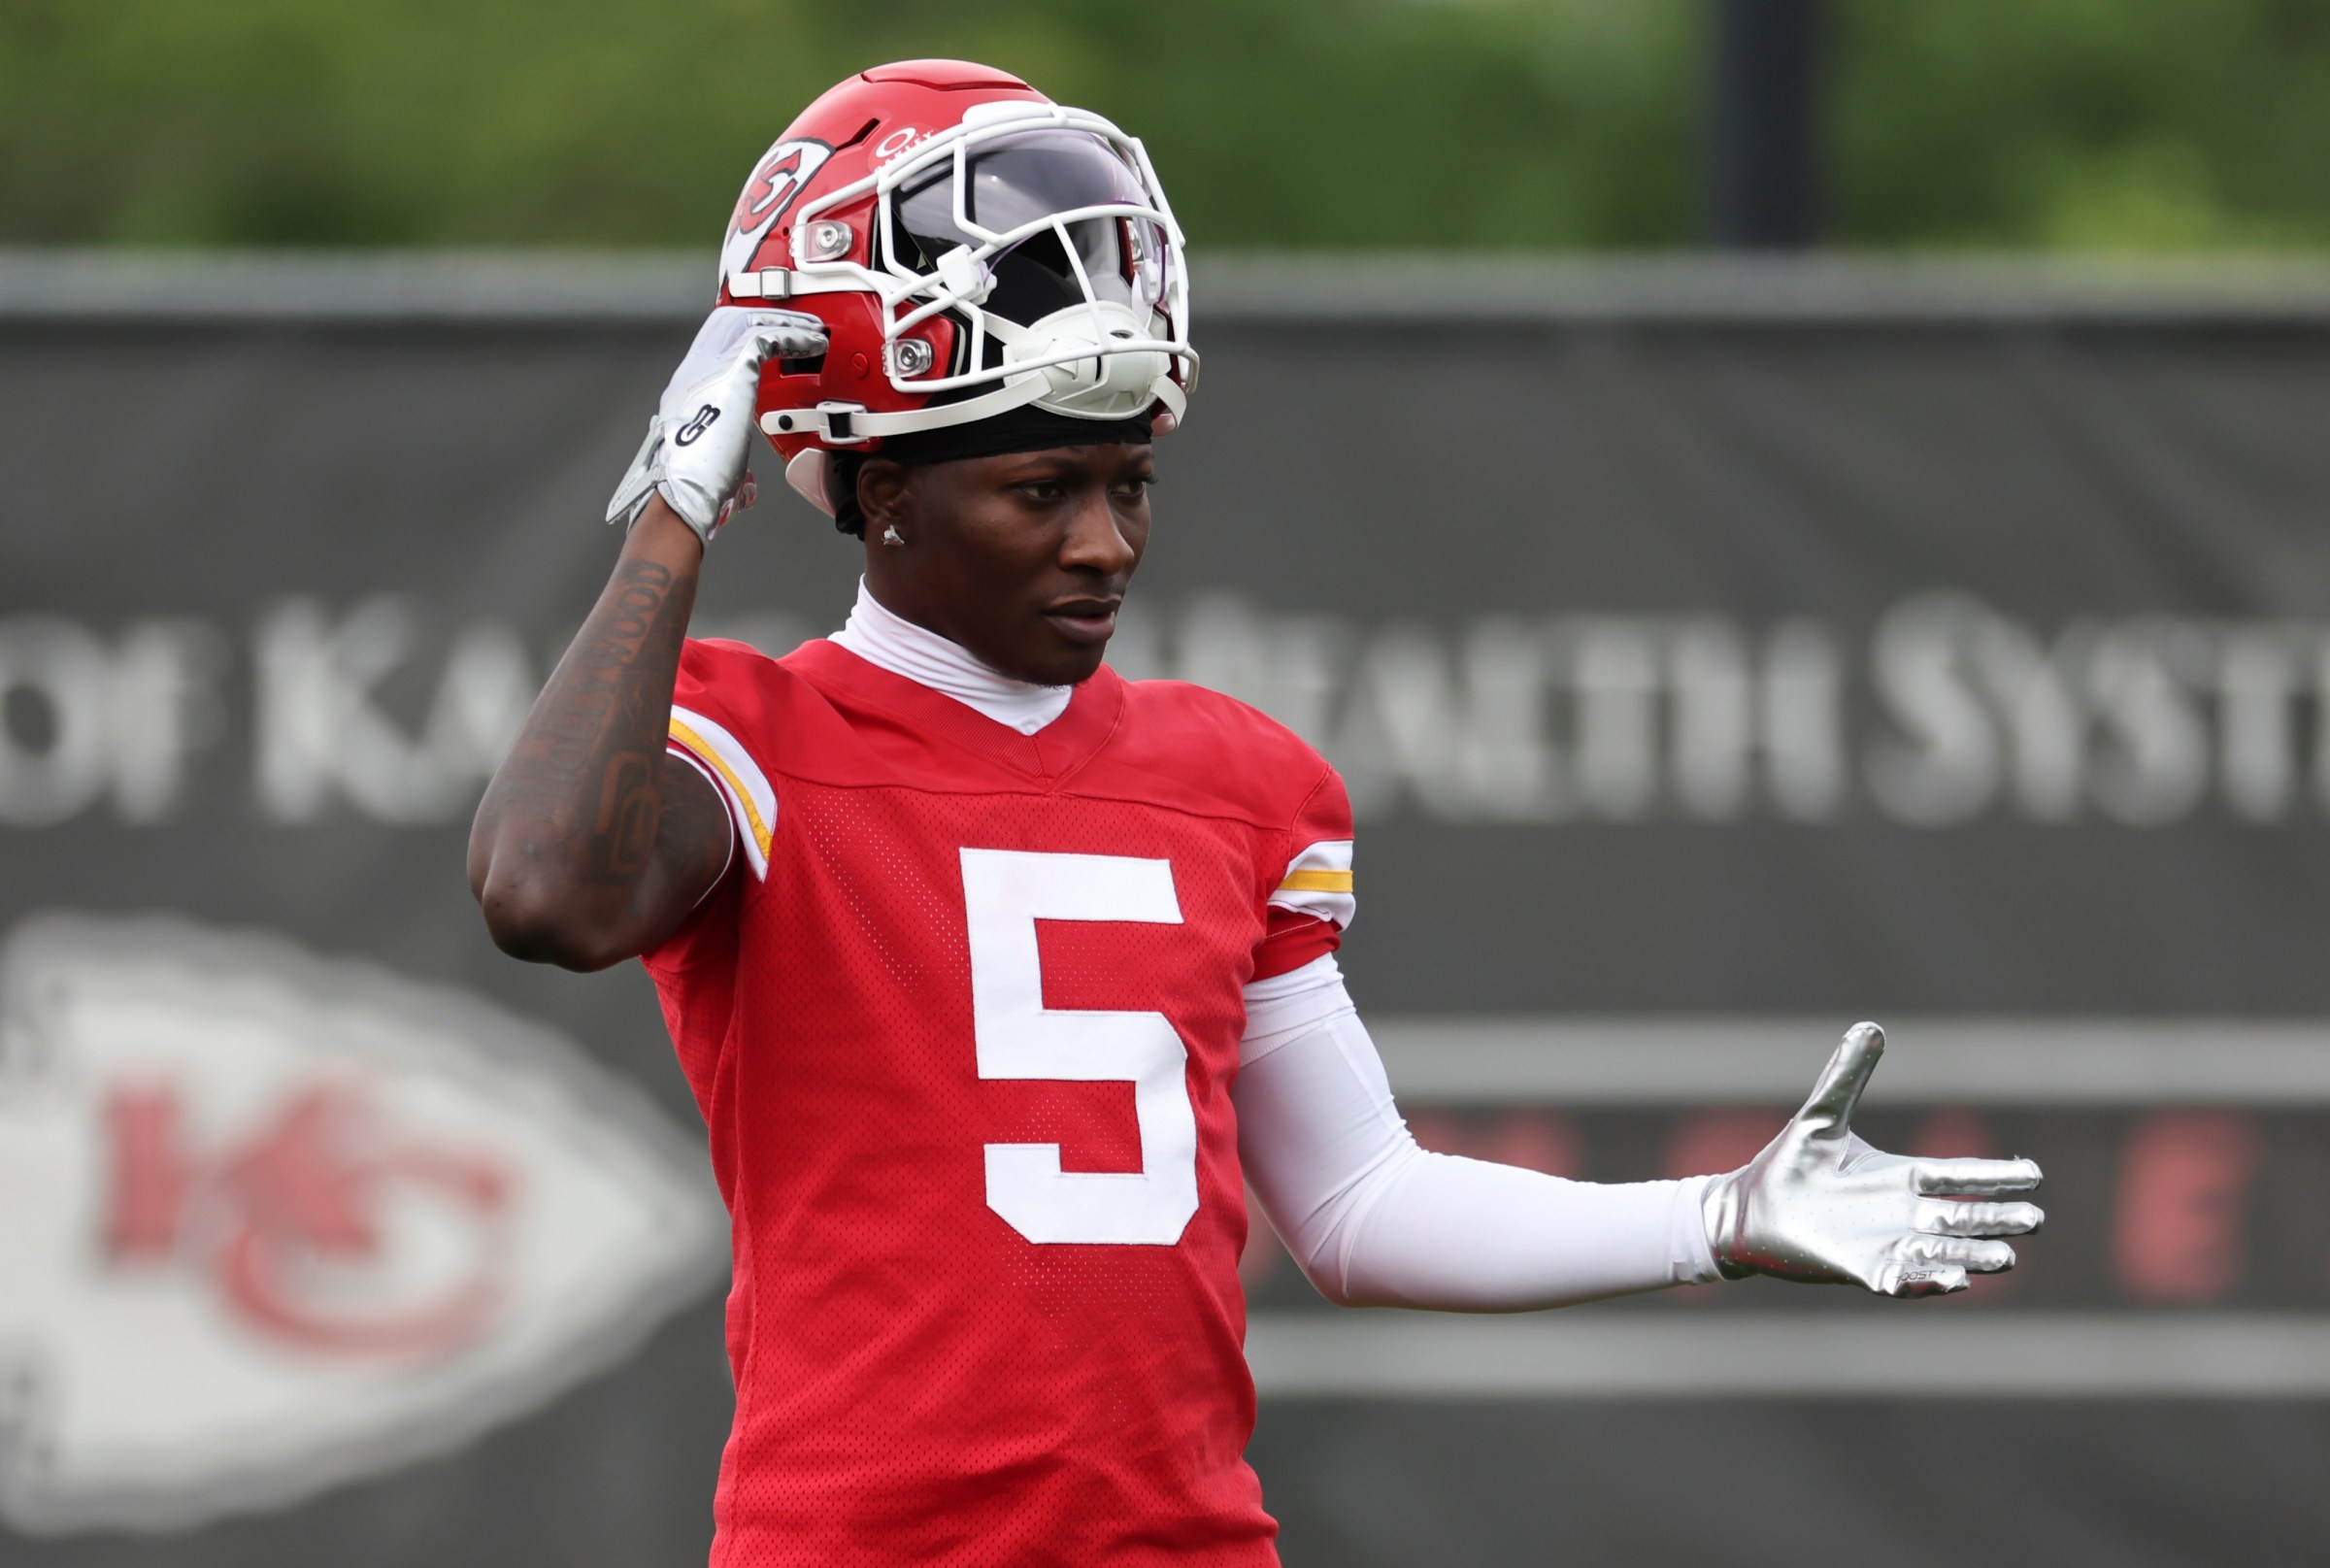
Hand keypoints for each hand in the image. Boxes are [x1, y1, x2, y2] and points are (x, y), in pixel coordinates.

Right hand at [607, 306, 826, 542]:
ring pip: (748, 319)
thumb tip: (745, 486)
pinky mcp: (734, 368)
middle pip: (728, 321)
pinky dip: (795, 336)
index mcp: (687, 391)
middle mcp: (694, 371)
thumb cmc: (695, 488)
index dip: (744, 339)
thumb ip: (734, 470)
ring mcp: (710, 365)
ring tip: (812, 329)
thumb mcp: (717, 472)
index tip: (771, 343)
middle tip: (797, 326)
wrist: (682, 488)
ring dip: (784, 321)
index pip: (714, 348)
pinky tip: (813, 343)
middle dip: (765, 318)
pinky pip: (768, 336)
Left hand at [1700, 1022, 2042, 1296]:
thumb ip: (1847, 1075)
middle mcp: (1902, 1214)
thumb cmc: (1789, 1164)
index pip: (1957, 1175)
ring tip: (2006, 1258)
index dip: (1994, 1175)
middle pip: (1962, 1217)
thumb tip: (1870, 1026)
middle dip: (1997, 1218)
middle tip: (2035, 1219)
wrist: (1748, 1209)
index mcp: (1901, 1177)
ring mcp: (1886, 1244)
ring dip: (1974, 1255)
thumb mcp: (1822, 1116)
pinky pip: (1904, 1280)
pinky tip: (1955, 1280)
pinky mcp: (1862, 1270)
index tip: (2034, 1174)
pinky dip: (1929, 1282)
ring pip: (1943, 1252)